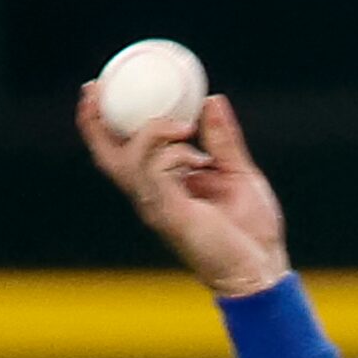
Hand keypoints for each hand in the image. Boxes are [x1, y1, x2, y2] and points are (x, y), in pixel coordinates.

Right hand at [76, 85, 290, 298]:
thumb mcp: (239, 174)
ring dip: (153, 132)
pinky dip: (172, 154)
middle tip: (97, 88)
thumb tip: (212, 99)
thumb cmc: (252, 233)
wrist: (262, 271)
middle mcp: (152, 196)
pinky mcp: (170, 216)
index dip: (103, 121)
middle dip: (95, 121)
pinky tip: (198, 156)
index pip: (121, 152)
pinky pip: (155, 173)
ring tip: (186, 126)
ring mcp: (158, 207)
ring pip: (130, 159)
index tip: (103, 86)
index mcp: (163, 186)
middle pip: (107, 156)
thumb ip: (223, 141)